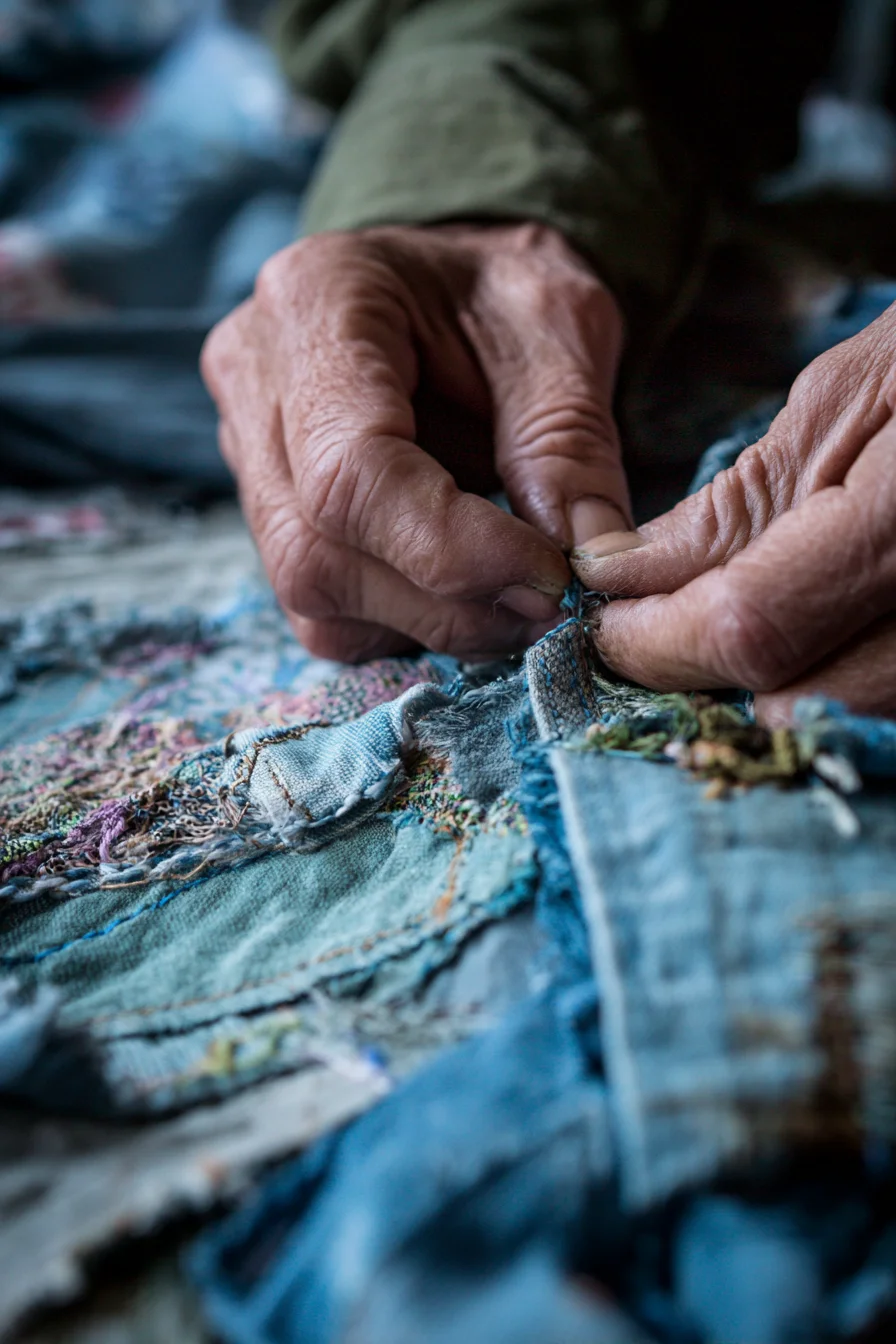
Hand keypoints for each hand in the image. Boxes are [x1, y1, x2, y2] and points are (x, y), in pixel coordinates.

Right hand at [201, 223, 628, 660]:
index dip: (451, 549)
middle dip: (450, 599)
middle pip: (318, 552)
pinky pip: (322, 613)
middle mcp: (253, 383)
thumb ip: (570, 442)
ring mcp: (243, 454)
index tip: (550, 573)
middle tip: (549, 598)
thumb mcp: (561, 329)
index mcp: (315, 302)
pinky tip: (464, 584)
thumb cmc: (503, 292)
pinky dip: (407, 621)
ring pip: (314, 595)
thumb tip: (590, 560)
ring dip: (434, 619)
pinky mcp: (265, 517)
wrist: (450, 286)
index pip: (349, 473)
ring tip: (516, 589)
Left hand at [571, 301, 895, 722]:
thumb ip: (734, 506)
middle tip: (660, 628)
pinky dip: (826, 687)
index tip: (606, 621)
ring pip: (845, 721)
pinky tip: (801, 641)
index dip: (656, 639)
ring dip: (764, 690)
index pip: (752, 627)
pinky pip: (884, 709)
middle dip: (702, 675)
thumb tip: (624, 578)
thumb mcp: (847, 398)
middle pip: (798, 702)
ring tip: (725, 626)